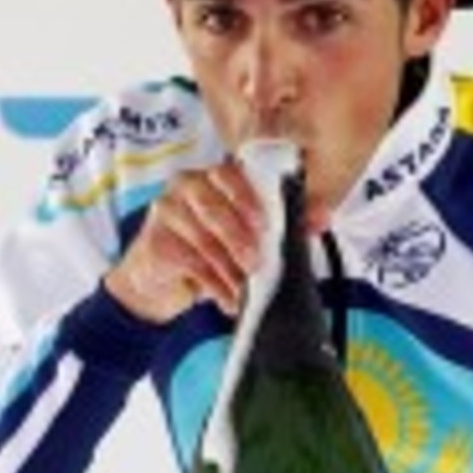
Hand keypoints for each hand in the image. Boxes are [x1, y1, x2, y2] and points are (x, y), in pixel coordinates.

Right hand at [105, 157, 328, 322]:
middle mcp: (185, 186)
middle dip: (238, 237)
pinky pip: (190, 263)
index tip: (264, 223)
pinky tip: (226, 298)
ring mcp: (166, 212)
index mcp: (212, 177)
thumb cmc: (206, 251)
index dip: (247, 197)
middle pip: (212, 206)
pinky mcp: (154, 242)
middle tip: (255, 262)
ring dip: (228, 269)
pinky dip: (213, 285)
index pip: (230, 175)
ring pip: (203, 239)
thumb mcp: (242, 236)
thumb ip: (278, 224)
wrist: (160, 281)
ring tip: (245, 289)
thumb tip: (319, 219)